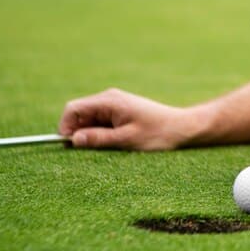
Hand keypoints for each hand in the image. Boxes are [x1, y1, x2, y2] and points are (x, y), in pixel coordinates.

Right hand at [58, 88, 193, 150]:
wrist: (183, 128)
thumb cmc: (158, 134)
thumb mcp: (126, 140)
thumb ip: (98, 139)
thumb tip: (73, 140)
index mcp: (109, 101)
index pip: (73, 109)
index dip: (66, 128)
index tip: (71, 147)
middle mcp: (109, 99)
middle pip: (79, 115)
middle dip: (79, 133)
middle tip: (94, 151)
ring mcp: (115, 105)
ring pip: (89, 121)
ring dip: (92, 135)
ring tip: (112, 146)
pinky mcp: (120, 112)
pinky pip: (101, 123)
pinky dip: (102, 134)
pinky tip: (116, 143)